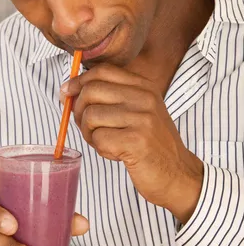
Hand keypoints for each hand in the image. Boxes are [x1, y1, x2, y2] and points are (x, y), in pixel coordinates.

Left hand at [61, 64, 202, 223]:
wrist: (178, 174)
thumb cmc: (151, 144)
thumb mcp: (138, 111)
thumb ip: (110, 97)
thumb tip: (69, 90)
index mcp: (144, 87)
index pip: (102, 71)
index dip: (78, 81)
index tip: (66, 93)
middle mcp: (144, 98)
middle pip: (91, 91)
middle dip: (78, 110)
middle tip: (85, 126)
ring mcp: (142, 119)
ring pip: (91, 116)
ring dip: (89, 133)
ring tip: (104, 142)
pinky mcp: (137, 141)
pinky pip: (99, 139)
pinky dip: (100, 149)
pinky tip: (116, 153)